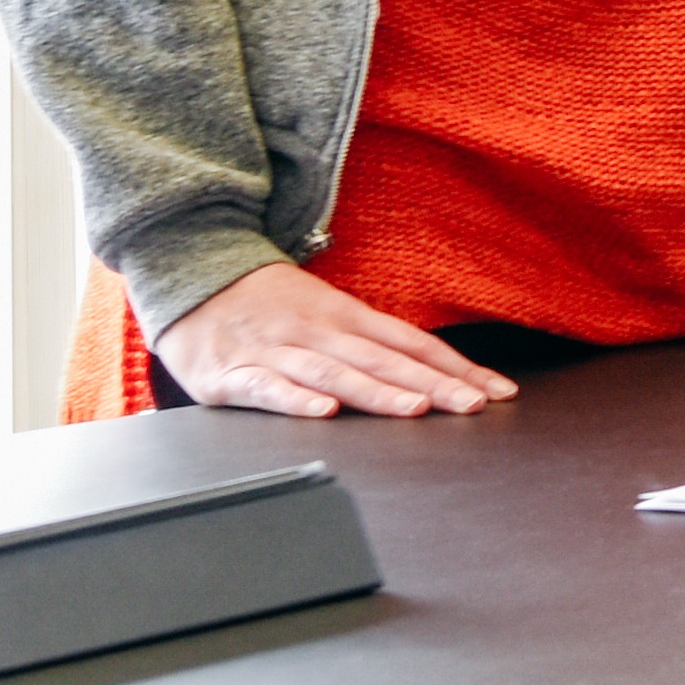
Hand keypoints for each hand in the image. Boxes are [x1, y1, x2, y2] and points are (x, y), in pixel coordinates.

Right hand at [154, 259, 514, 419]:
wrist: (186, 271)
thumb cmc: (265, 302)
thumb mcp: (324, 310)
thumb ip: (369, 342)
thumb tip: (429, 370)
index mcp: (345, 316)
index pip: (412, 344)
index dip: (456, 368)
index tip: (498, 392)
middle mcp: (317, 332)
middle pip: (384, 360)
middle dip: (432, 385)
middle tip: (474, 406)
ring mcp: (274, 351)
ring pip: (334, 374)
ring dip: (377, 392)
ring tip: (416, 408)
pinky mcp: (230, 374)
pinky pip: (267, 388)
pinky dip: (297, 400)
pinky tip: (325, 413)